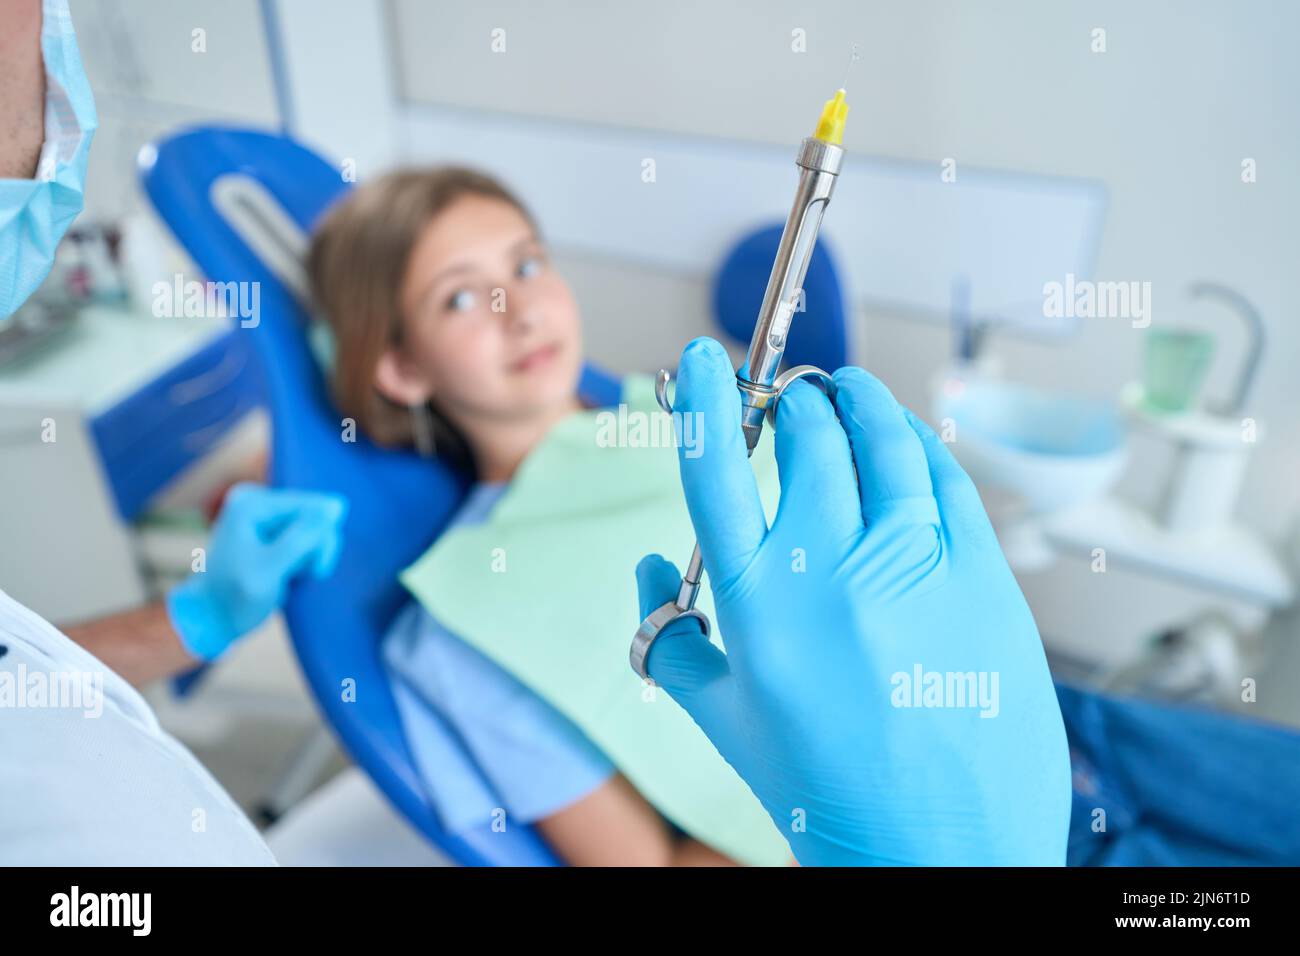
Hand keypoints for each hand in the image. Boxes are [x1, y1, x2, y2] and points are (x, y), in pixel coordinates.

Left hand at [166, 484, 347, 660]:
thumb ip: (301, 538)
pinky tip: (296, 573)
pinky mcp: (275, 529)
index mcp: (251, 504)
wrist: (214, 617)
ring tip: (299, 576)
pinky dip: (308, 557)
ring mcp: (267, 515)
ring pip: (316, 526)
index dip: (321, 536)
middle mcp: (259, 502)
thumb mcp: (269, 569)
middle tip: (310, 575)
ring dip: (314, 554)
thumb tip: (337, 506)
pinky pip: (309, 535)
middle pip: (315, 514)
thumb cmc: (236, 596)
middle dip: (318, 546)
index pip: (310, 506)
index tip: (316, 570)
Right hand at [635, 337, 1070, 865]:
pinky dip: (918, 441)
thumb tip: (647, 571)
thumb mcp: (727, 724)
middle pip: (807, 437)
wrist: (946, 853)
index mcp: (758, 607)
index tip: (702, 358)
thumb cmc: (832, 796)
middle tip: (786, 395)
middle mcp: (834, 571)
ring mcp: (917, 567)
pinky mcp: (983, 576)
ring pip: (884, 440)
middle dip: (790, 400)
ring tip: (842, 390)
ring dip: (856, 400)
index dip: (703, 399)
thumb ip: (674, 640)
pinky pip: (946, 478)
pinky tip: (903, 437)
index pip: (716, 470)